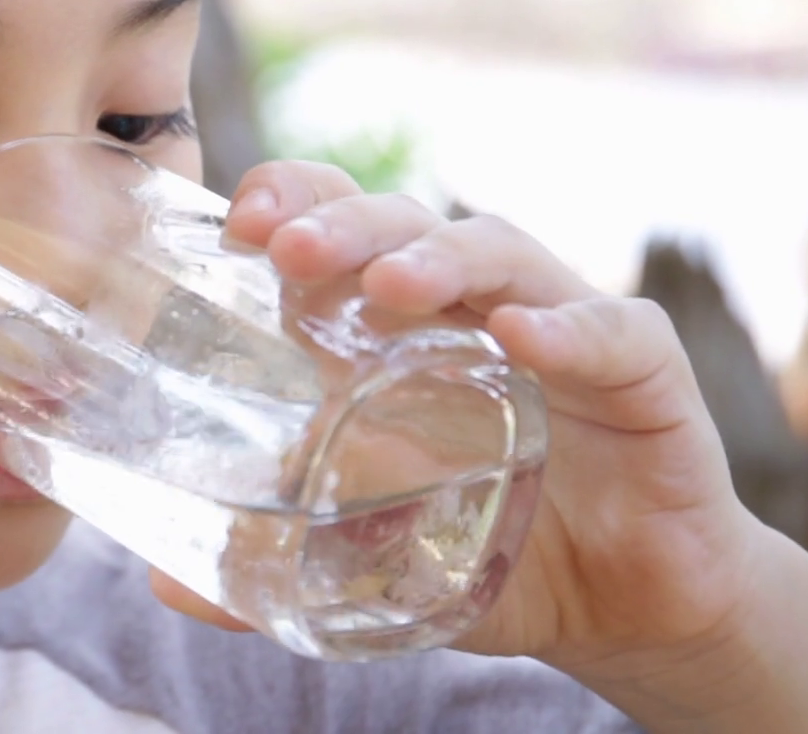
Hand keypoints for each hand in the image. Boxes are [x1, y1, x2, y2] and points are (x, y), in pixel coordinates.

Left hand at [148, 161, 807, 727]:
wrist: (622, 606)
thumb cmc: (485, 545)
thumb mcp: (369, 558)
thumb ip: (274, 565)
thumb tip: (162, 587)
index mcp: (397, 325)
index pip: (338, 221)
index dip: (291, 201)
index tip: (235, 225)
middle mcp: (471, 304)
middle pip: (404, 223)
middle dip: (344, 223)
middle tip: (289, 249)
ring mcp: (559, 327)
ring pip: (500, 252)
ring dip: (439, 257)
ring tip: (389, 287)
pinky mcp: (645, 375)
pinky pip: (614, 333)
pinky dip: (569, 329)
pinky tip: (522, 340)